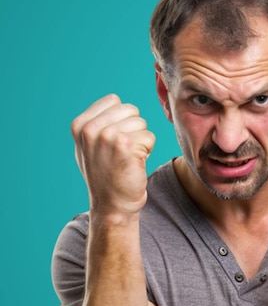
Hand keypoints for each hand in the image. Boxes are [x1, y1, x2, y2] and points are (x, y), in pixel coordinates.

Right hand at [71, 94, 155, 215]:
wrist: (113, 204)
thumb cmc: (106, 174)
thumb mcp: (89, 146)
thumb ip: (98, 122)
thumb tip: (115, 100)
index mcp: (79, 124)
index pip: (115, 100)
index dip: (122, 119)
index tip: (114, 141)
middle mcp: (90, 129)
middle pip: (131, 110)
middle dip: (134, 128)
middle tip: (123, 151)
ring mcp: (107, 136)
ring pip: (142, 123)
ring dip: (141, 140)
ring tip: (128, 158)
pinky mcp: (125, 146)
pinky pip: (150, 137)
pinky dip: (148, 150)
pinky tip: (135, 164)